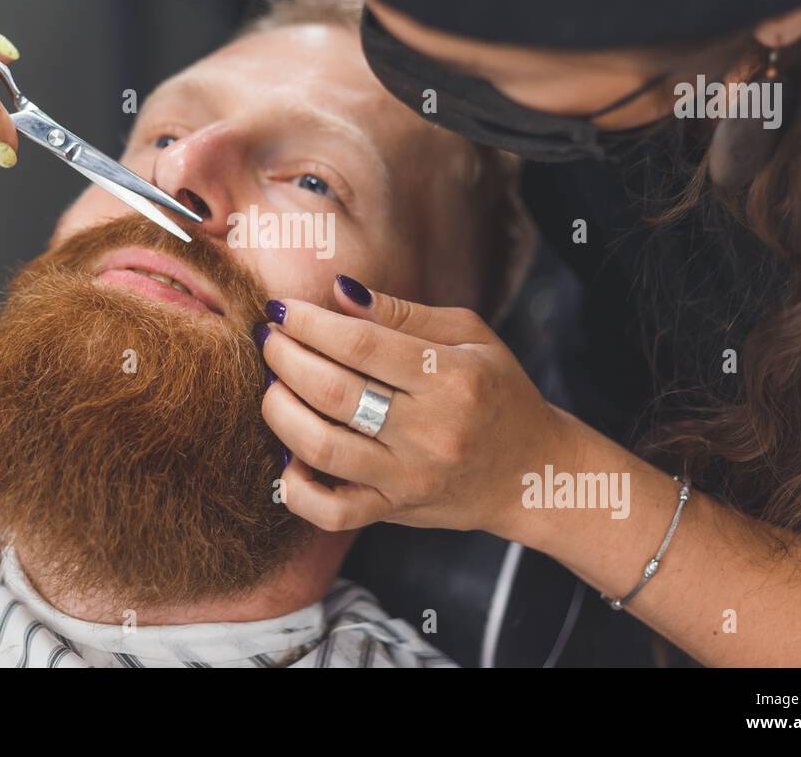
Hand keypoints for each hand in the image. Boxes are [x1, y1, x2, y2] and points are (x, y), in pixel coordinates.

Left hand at [259, 276, 577, 537]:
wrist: (533, 472)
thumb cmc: (498, 391)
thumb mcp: (470, 336)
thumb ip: (402, 313)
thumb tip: (338, 291)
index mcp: (451, 377)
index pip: (361, 344)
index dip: (310, 323)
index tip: (282, 309)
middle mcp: (430, 430)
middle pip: (334, 391)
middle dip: (285, 359)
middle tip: (267, 339)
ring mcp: (409, 476)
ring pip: (322, 447)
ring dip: (279, 411)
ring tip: (271, 384)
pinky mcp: (395, 510)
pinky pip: (332, 511)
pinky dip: (295, 488)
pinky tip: (285, 455)